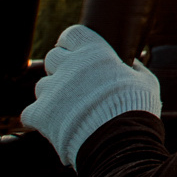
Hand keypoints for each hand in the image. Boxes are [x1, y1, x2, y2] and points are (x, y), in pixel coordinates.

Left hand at [20, 24, 161, 167]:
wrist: (119, 142)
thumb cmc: (136, 109)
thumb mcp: (146, 82)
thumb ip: (134, 69)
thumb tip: (132, 63)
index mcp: (93, 53)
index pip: (72, 34)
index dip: (72, 43)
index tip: (75, 50)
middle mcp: (69, 67)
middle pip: (52, 58)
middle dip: (61, 68)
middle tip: (74, 83)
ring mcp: (52, 90)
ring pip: (42, 86)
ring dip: (52, 94)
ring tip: (68, 109)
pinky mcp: (41, 114)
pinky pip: (31, 112)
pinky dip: (39, 118)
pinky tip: (52, 125)